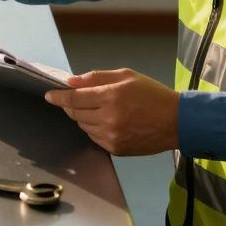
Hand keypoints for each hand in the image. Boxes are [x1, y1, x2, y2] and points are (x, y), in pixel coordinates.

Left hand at [44, 68, 179, 155]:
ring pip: (83, 126)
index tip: (49, 95)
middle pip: (76, 114)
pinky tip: (107, 121)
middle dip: (71, 106)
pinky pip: (94, 137)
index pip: (74, 98)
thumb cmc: (152, 94)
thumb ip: (97, 77)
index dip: (58, 97)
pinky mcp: (116, 148)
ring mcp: (112, 136)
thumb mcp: (126, 76)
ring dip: (83, 117)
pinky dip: (94, 128)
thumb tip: (71, 81)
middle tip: (77, 99)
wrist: (176, 122)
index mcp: (111, 97)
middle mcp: (109, 119)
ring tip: (99, 108)